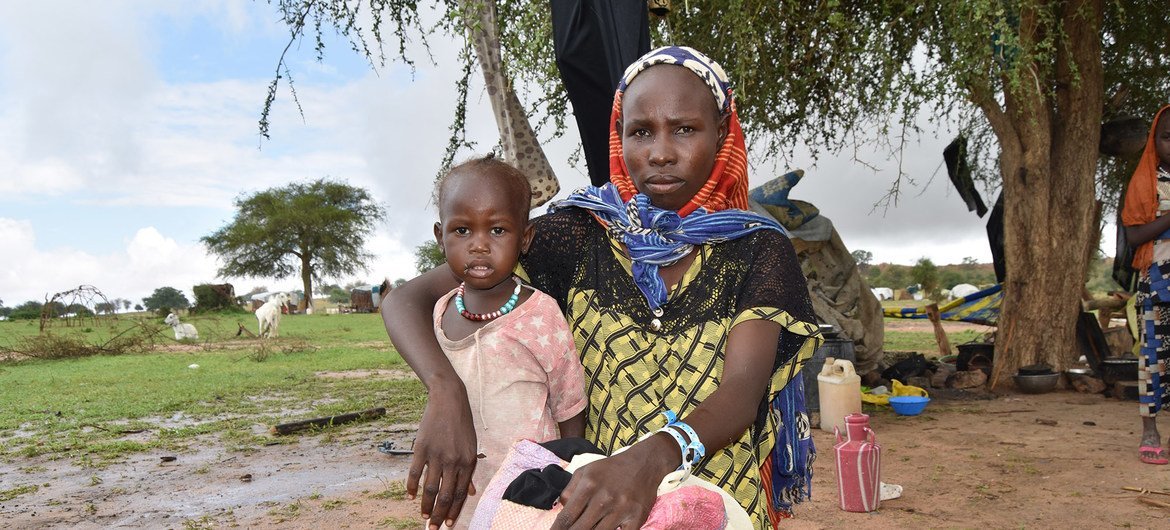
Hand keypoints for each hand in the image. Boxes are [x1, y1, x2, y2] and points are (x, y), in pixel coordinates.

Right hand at [406, 386, 478, 528]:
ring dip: (425, 505)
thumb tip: (471, 492)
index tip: (448, 524)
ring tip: (422, 516)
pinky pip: (415, 473)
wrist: (449, 400)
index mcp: (468, 461)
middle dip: (439, 514)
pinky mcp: (421, 448)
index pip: (460, 493)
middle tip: (433, 528)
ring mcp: (436, 455)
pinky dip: (411, 487)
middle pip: (445, 495)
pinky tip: (410, 497)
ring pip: (430, 488)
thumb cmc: (461, 425)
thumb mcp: (471, 447)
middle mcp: (453, 461)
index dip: (454, 510)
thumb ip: (468, 471)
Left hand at [551, 434, 676, 529]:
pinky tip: (607, 529)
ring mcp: (621, 510)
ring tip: (588, 528)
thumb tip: (562, 510)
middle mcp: (604, 499)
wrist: (644, 463)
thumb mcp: (585, 471)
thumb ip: (569, 490)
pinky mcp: (637, 518)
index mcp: (589, 486)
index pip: (566, 517)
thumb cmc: (611, 469)